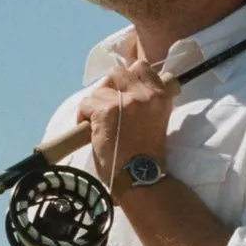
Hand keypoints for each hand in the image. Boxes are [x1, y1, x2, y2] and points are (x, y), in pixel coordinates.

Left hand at [80, 45, 173, 188]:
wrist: (140, 178)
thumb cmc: (145, 155)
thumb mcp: (155, 119)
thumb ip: (145, 100)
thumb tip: (123, 86)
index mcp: (161, 95)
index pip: (142, 67)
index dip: (128, 79)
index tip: (123, 96)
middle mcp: (145, 94)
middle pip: (117, 73)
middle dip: (109, 89)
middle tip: (109, 110)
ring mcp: (125, 101)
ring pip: (99, 89)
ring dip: (96, 105)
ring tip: (101, 125)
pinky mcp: (106, 111)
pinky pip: (86, 104)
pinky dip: (84, 118)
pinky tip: (93, 132)